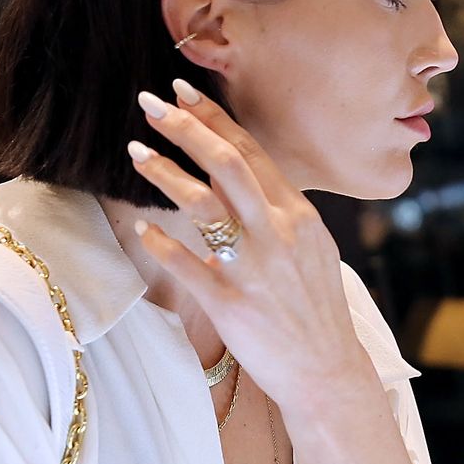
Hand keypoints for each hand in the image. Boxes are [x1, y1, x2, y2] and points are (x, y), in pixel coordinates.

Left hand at [126, 79, 375, 412]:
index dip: (215, 117)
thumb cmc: (314, 310)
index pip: (252, 152)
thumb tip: (244, 176)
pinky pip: (188, 265)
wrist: (327, 371)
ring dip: (165, 173)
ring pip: (203, 205)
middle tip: (150, 103)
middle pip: (227, 164)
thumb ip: (280, 212)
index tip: (183, 91)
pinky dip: (162, 242)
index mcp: (298, 216)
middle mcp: (278, 234)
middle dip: (185, 128)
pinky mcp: (232, 305)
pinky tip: (142, 227)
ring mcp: (255, 269)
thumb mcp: (312, 249)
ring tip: (136, 152)